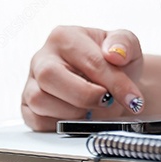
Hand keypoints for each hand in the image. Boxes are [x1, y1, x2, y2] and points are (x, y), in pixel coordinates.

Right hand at [22, 25, 144, 131]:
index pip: (89, 61)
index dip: (115, 84)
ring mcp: (31, 82)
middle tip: (106, 101)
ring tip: (90, 109)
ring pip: (39, 100)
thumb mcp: (127, 46)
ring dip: (72, 112)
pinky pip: (35, 120)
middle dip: (85, 96)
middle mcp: (43, 58)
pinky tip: (75, 118)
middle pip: (51, 76)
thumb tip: (114, 53)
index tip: (133, 99)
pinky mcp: (27, 106)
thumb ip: (124, 43)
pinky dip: (58, 125)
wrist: (109, 83)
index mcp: (64, 37)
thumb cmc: (114, 63)